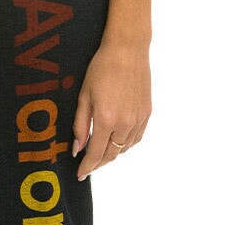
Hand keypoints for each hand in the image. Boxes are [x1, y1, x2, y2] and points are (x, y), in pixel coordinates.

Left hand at [72, 41, 150, 180]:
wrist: (127, 50)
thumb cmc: (102, 68)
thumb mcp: (84, 96)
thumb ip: (81, 125)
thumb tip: (78, 148)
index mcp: (106, 119)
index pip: (95, 153)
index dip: (87, 166)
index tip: (81, 174)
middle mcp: (125, 123)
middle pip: (111, 154)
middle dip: (98, 163)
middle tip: (88, 166)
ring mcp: (138, 119)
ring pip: (125, 148)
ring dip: (112, 154)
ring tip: (101, 154)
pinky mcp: (147, 113)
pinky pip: (136, 138)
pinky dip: (126, 144)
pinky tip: (117, 142)